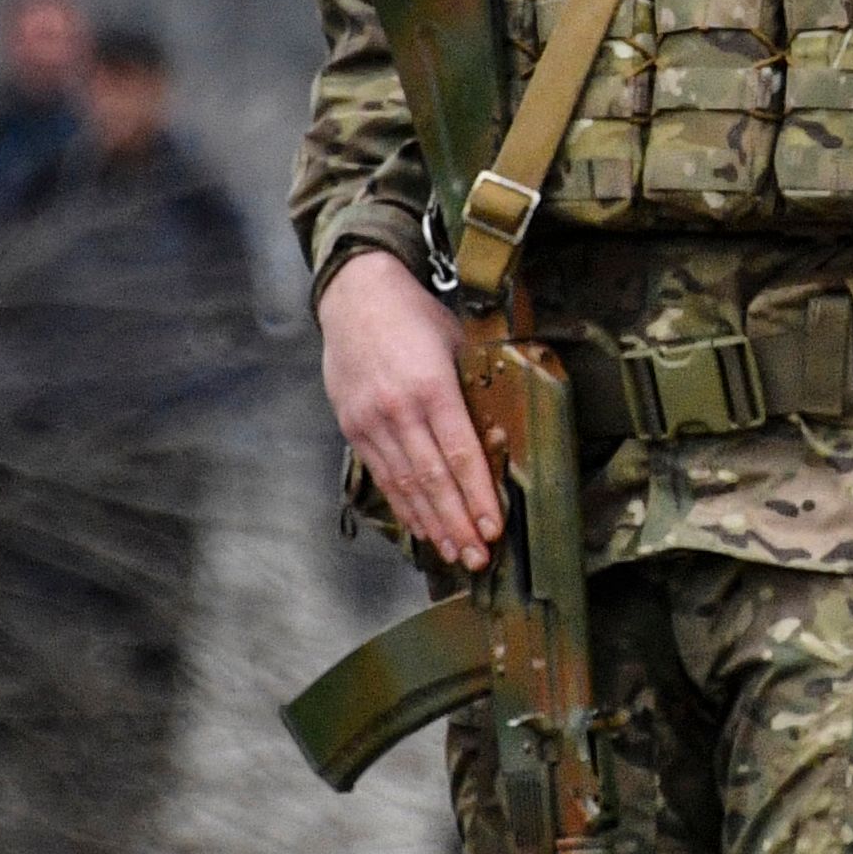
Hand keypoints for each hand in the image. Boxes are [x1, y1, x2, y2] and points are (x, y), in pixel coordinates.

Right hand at [316, 247, 498, 565]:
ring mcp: (371, 422)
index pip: (460, 454)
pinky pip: (381, 476)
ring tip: (452, 553)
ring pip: (404, 485)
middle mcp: (398, 410)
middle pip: (432, 479)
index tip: (494, 528)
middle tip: (477, 558)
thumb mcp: (457, 343)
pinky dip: (402, 506)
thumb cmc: (415, 316)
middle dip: (457, 524)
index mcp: (431, 387)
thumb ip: (473, 390)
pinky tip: (420, 527)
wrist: (355, 295)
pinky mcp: (353, 427)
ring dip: (431, 524)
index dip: (477, 496)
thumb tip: (499, 436)